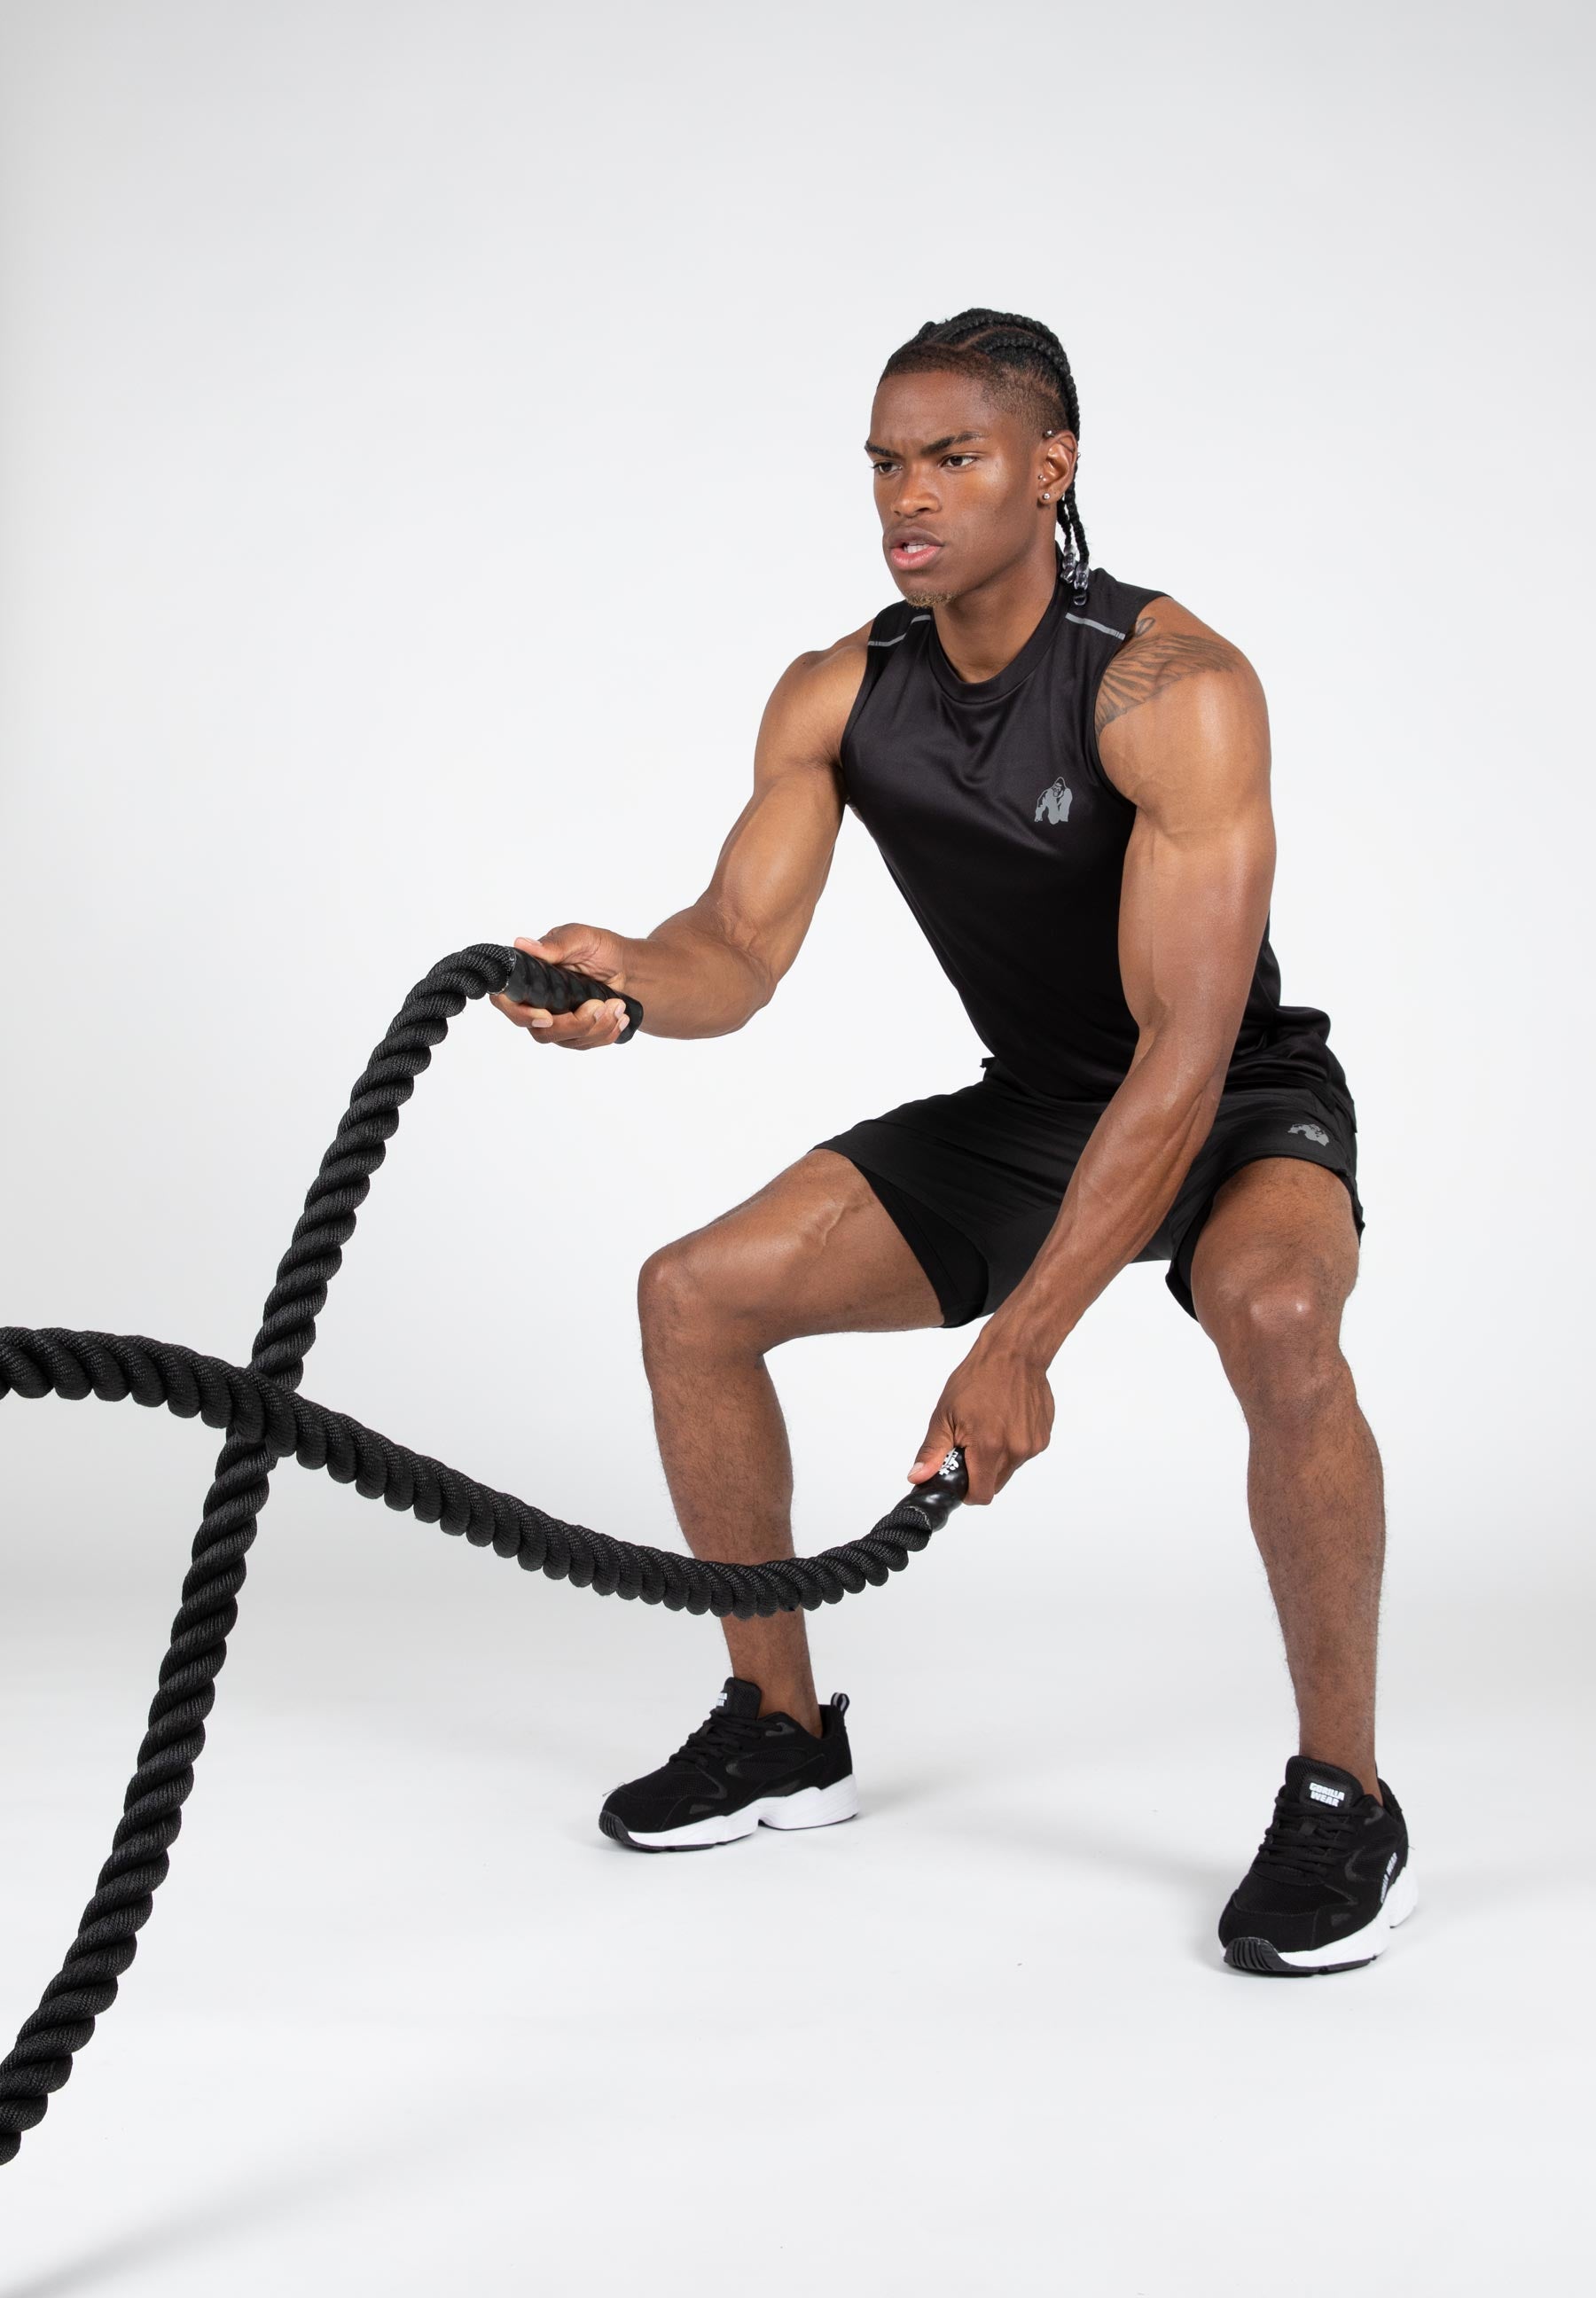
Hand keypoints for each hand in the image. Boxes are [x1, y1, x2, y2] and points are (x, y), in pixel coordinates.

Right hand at [489, 928, 631, 1049]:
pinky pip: (585, 1044)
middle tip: (599, 1006)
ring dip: (596, 1027)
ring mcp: (555, 1022)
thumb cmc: (599, 948)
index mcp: (529, 976)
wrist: (626, 967)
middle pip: (540, 1031)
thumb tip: (522, 944)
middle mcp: (536, 1002)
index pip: (506, 1001)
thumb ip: (555, 945)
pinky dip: (606, 1033)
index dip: (521, 1014)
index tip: (547, 1016)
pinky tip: (620, 1018)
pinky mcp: (574, 1034)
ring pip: (565, 1041)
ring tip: (617, 1005)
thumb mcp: (580, 938)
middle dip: (573, 1024)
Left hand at [906, 1335, 1053, 1506]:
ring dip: (997, 1458)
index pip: (981, 1495)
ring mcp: (1033, 1444)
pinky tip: (1005, 1421)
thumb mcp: (945, 1414)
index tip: (960, 1478)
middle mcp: (1016, 1450)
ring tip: (989, 1427)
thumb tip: (918, 1477)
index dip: (967, 1492)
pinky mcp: (1043, 1436)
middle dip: (980, 1473)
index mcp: (989, 1447)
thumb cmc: (977, 1379)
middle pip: (995, 1484)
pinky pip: (1023, 1453)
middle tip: (970, 1447)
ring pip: (1009, 1469)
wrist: (1013, 1353)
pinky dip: (1012, 1445)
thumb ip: (932, 1452)